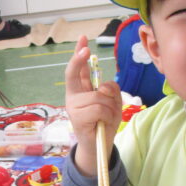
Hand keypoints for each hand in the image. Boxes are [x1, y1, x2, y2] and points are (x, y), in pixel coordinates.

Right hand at [65, 35, 122, 175]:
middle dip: (79, 60)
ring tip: (106, 117)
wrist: (98, 146)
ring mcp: (73, 107)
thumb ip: (110, 91)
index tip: (83, 39)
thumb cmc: (104, 123)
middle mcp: (73, 97)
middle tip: (85, 49)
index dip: (79, 54)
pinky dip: (108, 115)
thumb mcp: (112, 103)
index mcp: (80, 91)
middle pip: (75, 74)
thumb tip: (103, 86)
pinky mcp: (77, 118)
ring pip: (99, 96)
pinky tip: (103, 123)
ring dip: (110, 107)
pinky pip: (100, 108)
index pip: (78, 70)